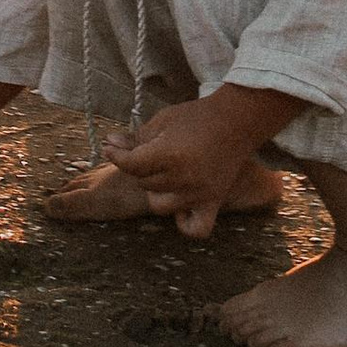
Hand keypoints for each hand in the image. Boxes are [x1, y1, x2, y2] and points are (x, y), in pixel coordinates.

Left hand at [106, 87, 289, 237]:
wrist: (236, 121)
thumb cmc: (197, 117)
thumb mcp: (162, 120)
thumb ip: (136, 137)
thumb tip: (110, 144)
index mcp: (170, 154)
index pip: (131, 165)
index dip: (116, 156)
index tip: (113, 148)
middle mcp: (184, 178)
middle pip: (144, 183)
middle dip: (139, 168)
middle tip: (147, 153)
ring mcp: (199, 194)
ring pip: (159, 206)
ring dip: (155, 191)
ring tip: (163, 175)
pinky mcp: (213, 202)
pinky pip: (195, 229)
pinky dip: (184, 223)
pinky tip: (180, 206)